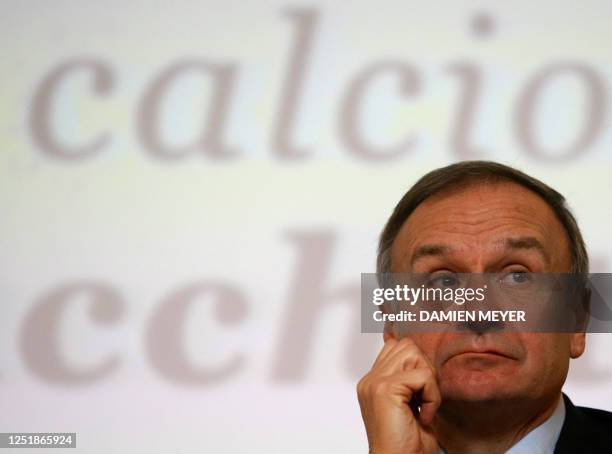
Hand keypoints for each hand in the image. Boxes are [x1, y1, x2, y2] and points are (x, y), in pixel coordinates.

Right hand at [357, 336, 440, 453]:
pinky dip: (432, 396)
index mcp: (372, 383)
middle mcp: (370, 380)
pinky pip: (423, 376)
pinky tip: (424, 415)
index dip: (417, 362)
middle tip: (423, 399)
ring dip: (428, 381)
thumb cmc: (406, 444)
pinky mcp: (385, 389)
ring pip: (414, 354)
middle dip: (424, 369)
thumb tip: (422, 357)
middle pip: (406, 346)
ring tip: (422, 405)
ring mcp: (375, 383)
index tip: (423, 390)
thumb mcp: (409, 405)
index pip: (395, 346)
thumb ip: (410, 380)